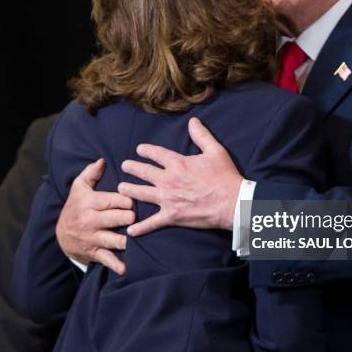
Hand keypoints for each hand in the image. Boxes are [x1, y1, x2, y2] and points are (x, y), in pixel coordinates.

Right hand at [56, 159, 134, 274]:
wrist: (61, 234)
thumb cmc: (76, 206)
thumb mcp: (79, 187)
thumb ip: (91, 172)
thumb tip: (103, 160)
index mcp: (90, 202)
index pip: (114, 199)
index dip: (129, 199)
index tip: (139, 198)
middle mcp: (91, 220)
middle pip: (117, 218)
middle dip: (130, 218)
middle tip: (138, 216)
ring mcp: (93, 238)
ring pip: (115, 239)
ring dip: (128, 240)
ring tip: (138, 237)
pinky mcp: (94, 252)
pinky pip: (107, 259)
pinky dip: (116, 265)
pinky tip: (127, 268)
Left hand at [118, 117, 242, 235]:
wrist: (232, 203)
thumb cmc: (225, 176)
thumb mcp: (215, 151)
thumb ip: (202, 135)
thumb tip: (193, 121)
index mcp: (178, 163)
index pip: (156, 154)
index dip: (146, 150)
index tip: (139, 149)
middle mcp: (168, 180)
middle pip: (143, 172)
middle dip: (131, 168)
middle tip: (124, 166)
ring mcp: (168, 199)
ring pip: (141, 194)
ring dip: (129, 190)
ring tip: (120, 188)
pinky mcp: (172, 216)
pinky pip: (152, 223)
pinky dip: (140, 227)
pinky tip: (130, 230)